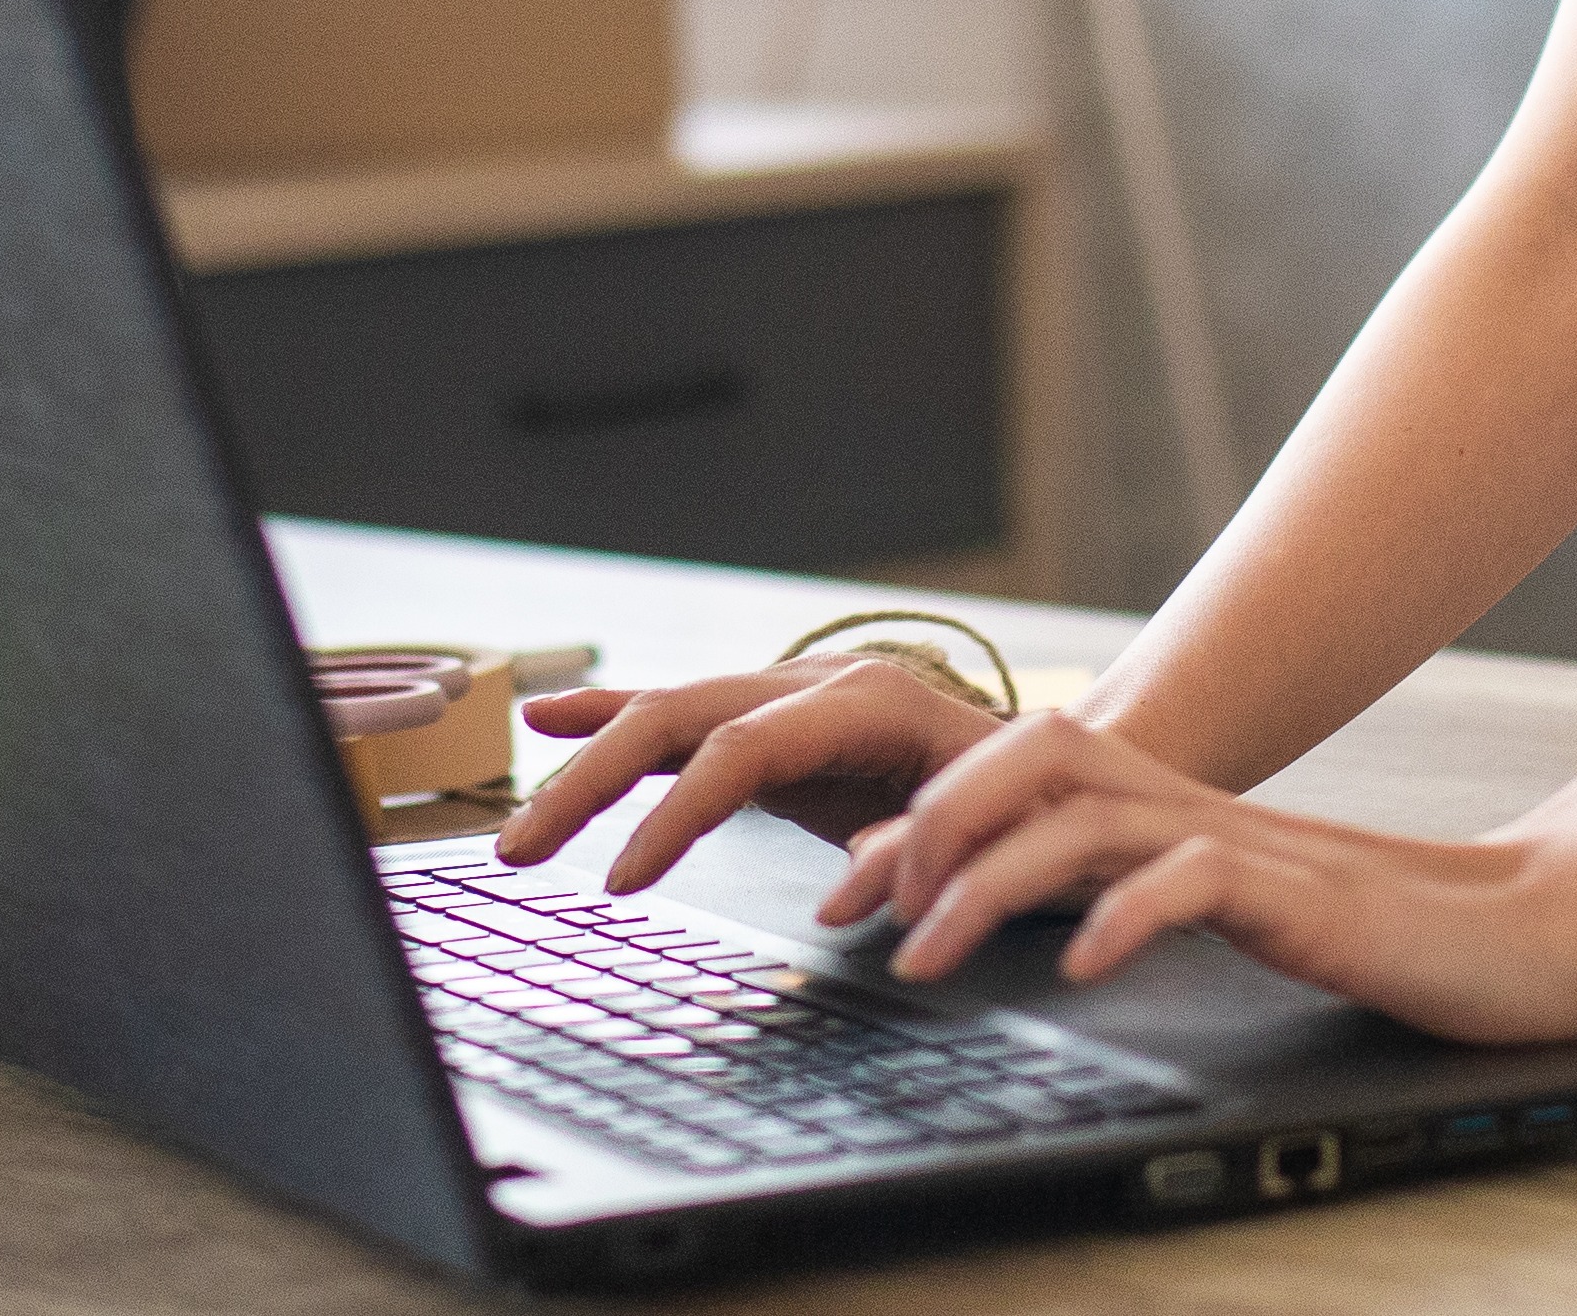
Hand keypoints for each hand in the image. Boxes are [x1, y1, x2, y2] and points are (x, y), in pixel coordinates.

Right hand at [494, 654, 1010, 893]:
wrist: (1060, 767)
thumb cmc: (1032, 807)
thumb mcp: (996, 833)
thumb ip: (925, 852)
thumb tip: (853, 891)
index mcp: (868, 704)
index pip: (740, 751)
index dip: (674, 814)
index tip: (621, 883)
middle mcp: (815, 684)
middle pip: (677, 717)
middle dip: (590, 784)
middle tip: (522, 853)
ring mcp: (789, 697)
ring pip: (663, 715)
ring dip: (584, 768)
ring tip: (516, 828)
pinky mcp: (775, 723)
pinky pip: (680, 719)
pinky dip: (612, 722)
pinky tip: (550, 721)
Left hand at [834, 711, 1576, 1046]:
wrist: (1518, 934)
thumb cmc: (1367, 934)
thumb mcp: (1216, 912)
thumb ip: (1125, 897)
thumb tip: (1017, 922)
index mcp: (1163, 810)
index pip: (1013, 774)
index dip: (915, 820)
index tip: (840, 890)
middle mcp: (1190, 809)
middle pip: (1031, 756)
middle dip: (930, 824)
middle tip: (864, 910)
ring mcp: (1245, 846)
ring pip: (1086, 820)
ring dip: (991, 882)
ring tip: (931, 952)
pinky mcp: (1301, 896)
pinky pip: (1196, 884)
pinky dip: (1125, 919)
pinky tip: (1083, 968)